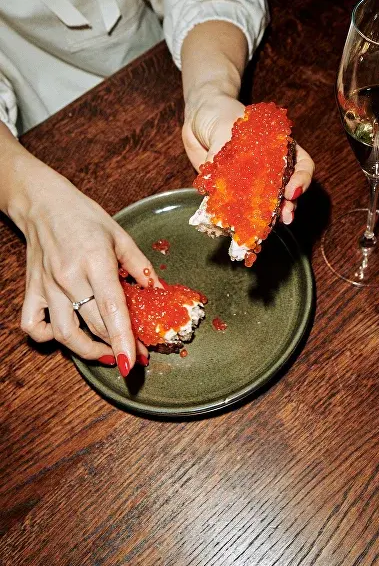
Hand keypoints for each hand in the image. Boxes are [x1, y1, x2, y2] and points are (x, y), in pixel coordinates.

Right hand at [15, 164, 158, 374]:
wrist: (42, 203)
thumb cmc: (83, 217)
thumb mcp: (120, 236)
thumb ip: (141, 267)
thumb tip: (159, 292)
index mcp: (95, 261)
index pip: (112, 308)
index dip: (123, 339)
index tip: (133, 361)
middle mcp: (69, 277)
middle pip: (94, 325)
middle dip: (117, 345)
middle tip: (135, 352)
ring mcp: (47, 286)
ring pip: (64, 333)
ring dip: (87, 350)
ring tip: (105, 353)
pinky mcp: (31, 289)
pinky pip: (32, 325)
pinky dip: (46, 337)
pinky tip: (67, 335)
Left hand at [182, 94, 313, 223]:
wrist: (198, 118)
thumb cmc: (218, 114)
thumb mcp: (222, 126)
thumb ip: (221, 151)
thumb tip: (215, 181)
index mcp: (278, 146)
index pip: (300, 164)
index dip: (301, 179)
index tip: (292, 191)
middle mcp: (269, 166)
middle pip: (287, 189)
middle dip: (287, 205)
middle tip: (285, 216)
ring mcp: (252, 181)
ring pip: (266, 203)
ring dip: (268, 217)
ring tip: (266, 227)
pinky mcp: (233, 192)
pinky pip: (240, 209)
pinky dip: (240, 219)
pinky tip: (239, 226)